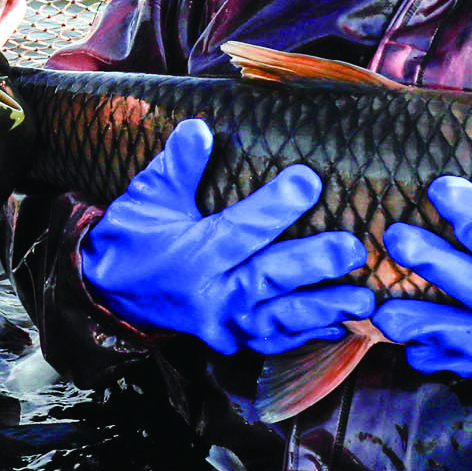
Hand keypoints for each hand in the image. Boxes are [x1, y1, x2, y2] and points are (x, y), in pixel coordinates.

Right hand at [79, 119, 371, 355]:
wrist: (107, 291)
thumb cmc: (133, 238)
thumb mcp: (148, 196)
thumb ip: (177, 165)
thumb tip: (199, 128)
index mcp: (192, 255)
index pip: (239, 230)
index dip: (274, 206)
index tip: (309, 180)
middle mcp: (210, 294)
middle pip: (267, 279)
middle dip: (312, 264)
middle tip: (353, 248)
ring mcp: (222, 323)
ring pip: (278, 319)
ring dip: (323, 308)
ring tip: (364, 298)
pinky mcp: (230, 340)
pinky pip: (272, 342)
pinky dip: (307, 336)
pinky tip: (340, 325)